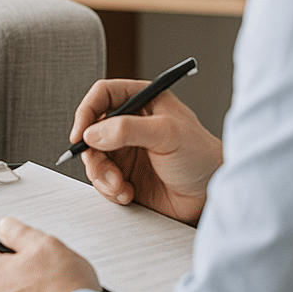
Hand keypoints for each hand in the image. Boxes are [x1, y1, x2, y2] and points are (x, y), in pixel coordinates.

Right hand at [72, 79, 222, 225]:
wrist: (212, 197)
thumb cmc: (201, 156)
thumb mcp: (167, 133)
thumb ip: (128, 129)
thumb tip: (93, 132)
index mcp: (142, 101)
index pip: (103, 95)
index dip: (87, 111)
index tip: (80, 133)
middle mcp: (131, 124)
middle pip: (92, 129)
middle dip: (93, 152)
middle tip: (102, 168)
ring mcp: (127, 150)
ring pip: (94, 157)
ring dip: (102, 175)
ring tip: (120, 186)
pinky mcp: (126, 176)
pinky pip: (102, 180)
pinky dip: (110, 190)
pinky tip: (128, 194)